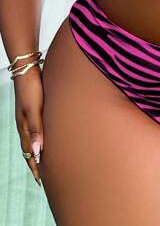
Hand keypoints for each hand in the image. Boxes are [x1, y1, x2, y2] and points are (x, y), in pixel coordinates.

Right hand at [13, 65, 43, 185]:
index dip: (35, 166)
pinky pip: (36, 129)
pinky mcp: (34, 108)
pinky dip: (39, 138)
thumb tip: (37, 152)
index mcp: (24, 126)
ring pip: (32, 139)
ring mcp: (28, 115)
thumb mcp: (34, 109)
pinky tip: (46, 137)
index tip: (42, 180)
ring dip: (37, 151)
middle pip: (30, 148)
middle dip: (36, 162)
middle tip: (43, 177)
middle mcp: (25, 123)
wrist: (27, 69)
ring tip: (44, 161)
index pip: (29, 152)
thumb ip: (36, 129)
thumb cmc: (32, 88)